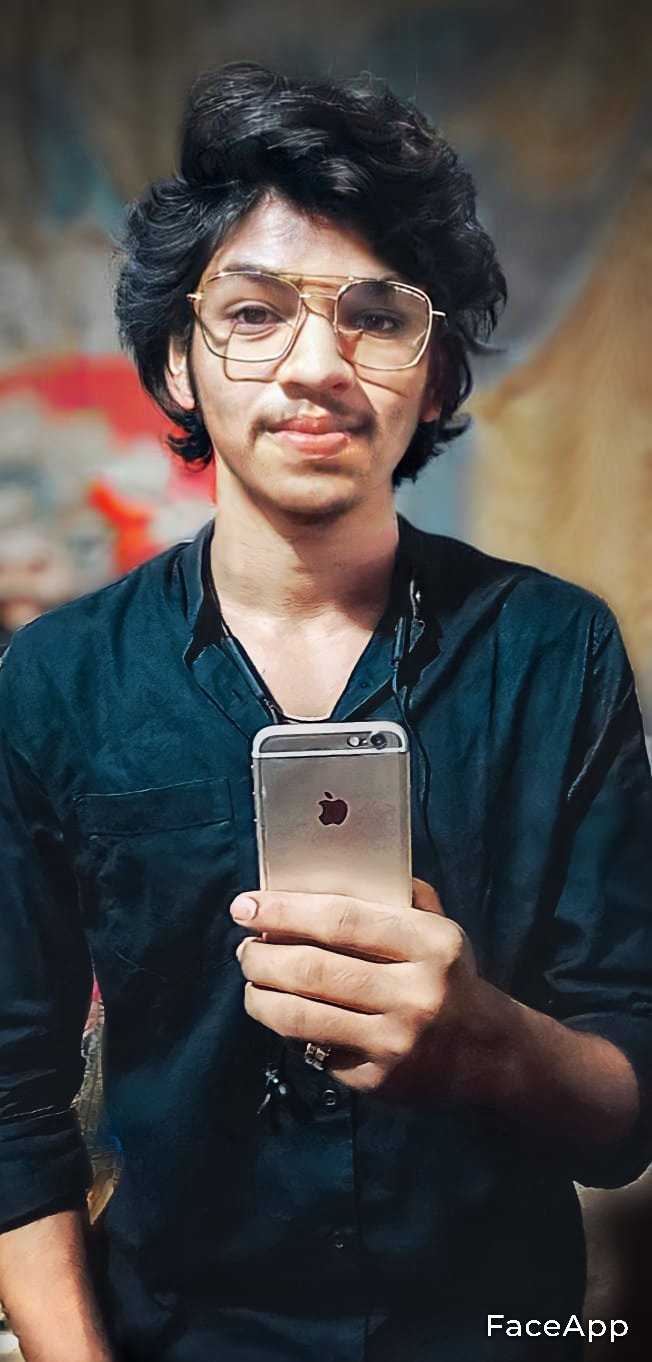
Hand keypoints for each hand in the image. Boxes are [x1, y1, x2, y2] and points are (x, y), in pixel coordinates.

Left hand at [230, 879, 487, 1103]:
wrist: (489, 1052)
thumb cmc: (447, 975)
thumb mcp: (439, 927)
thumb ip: (393, 896)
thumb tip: (319, 878)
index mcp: (431, 943)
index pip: (342, 919)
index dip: (285, 910)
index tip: (245, 906)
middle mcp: (416, 993)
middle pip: (313, 969)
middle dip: (263, 957)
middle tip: (245, 948)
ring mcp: (397, 1041)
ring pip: (303, 1016)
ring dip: (261, 997)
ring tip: (251, 983)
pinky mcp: (380, 1081)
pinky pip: (315, 1051)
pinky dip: (288, 1031)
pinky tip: (282, 1015)